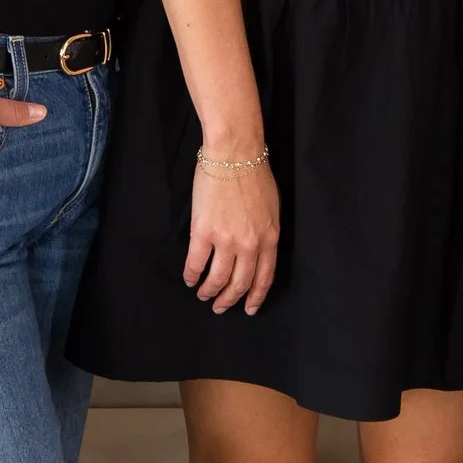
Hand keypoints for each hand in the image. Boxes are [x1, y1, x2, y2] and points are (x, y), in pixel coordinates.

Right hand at [184, 151, 279, 314]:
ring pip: (217, 279)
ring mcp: (226, 240)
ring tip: (203, 295)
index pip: (264, 278)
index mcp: (270, 238)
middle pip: (240, 284)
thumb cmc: (254, 174)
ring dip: (209, 291)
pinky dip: (191, 275)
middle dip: (230, 300)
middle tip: (220, 307)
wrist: (234, 153)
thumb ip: (266, 233)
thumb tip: (257, 251)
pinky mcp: (204, 232)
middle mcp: (250, 244)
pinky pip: (196, 263)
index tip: (249, 308)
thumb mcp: (272, 208)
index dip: (255, 297)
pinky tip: (189, 279)